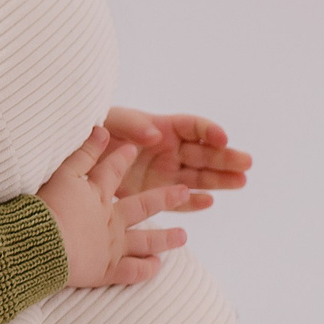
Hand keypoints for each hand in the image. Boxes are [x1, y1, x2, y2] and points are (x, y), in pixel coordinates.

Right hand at [39, 126, 193, 288]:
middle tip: (183, 191)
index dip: (122, 158)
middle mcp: (111, 219)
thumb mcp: (61, 174)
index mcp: (97, 195)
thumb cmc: (46, 209)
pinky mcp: (107, 270)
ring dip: (165, 238)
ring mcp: (112, 245)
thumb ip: (82, 153)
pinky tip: (156, 265)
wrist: (43, 244)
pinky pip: (133, 271)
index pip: (113, 171)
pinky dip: (147, 268)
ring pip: (145, 240)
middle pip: (142, 206)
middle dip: (164, 198)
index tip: (133, 149)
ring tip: (182, 235)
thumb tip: (102, 130)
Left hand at [102, 107, 250, 210]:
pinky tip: (209, 202)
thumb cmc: (94, 133)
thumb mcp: (109, 121)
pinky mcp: (156, 194)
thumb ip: (130, 124)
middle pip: (204, 153)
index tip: (223, 138)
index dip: (210, 131)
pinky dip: (192, 201)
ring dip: (219, 179)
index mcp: (162, 128)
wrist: (77, 162)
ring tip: (241, 182)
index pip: (194, 128)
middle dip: (225, 157)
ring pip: (198, 176)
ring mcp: (165, 173)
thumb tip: (154, 134)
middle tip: (246, 163)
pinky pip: (179, 199)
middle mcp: (169, 150)